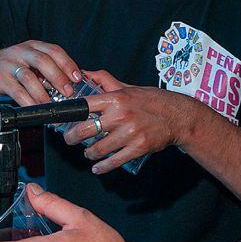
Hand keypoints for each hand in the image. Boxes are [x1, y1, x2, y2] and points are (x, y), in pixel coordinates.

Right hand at [0, 41, 81, 105]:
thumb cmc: (8, 66)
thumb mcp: (27, 60)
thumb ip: (44, 68)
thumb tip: (68, 85)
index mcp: (32, 46)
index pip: (54, 51)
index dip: (68, 64)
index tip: (78, 78)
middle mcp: (22, 52)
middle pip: (44, 61)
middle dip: (59, 77)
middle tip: (68, 92)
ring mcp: (10, 64)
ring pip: (30, 77)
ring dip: (43, 93)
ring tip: (52, 104)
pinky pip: (16, 91)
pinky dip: (28, 101)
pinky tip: (35, 108)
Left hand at [64, 83, 191, 173]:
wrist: (178, 116)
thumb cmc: (152, 100)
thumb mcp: (128, 87)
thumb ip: (106, 81)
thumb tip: (86, 73)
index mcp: (116, 99)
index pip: (84, 106)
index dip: (69, 114)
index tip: (63, 120)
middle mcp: (121, 115)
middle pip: (85, 130)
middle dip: (72, 137)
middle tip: (69, 139)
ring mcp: (129, 133)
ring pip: (98, 148)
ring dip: (89, 153)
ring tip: (88, 152)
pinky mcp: (138, 148)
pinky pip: (114, 161)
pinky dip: (102, 166)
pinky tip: (98, 167)